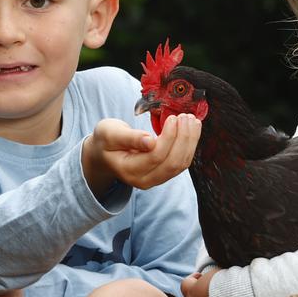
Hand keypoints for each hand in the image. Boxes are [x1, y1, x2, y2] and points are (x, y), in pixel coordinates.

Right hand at [82, 114, 199, 193]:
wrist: (104, 154)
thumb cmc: (106, 141)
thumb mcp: (110, 133)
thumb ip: (129, 138)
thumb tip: (149, 141)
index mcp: (129, 170)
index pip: (156, 156)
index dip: (169, 137)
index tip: (173, 118)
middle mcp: (143, 180)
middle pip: (172, 163)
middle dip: (184, 138)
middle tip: (186, 117)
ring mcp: (155, 179)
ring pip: (180, 164)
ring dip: (190, 142)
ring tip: (193, 121)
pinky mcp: (163, 173)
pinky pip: (181, 162)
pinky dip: (189, 145)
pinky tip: (192, 130)